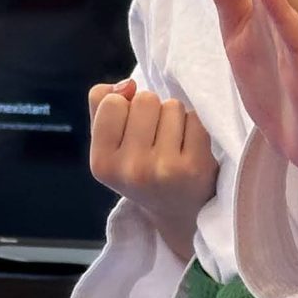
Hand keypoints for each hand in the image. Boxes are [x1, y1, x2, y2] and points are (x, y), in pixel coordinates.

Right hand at [89, 79, 218, 258]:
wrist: (178, 212)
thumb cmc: (140, 168)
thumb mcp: (108, 143)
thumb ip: (101, 104)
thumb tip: (127, 85)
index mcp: (102, 163)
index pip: (112, 102)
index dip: (125, 108)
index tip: (131, 132)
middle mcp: (131, 169)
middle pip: (144, 100)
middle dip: (152, 111)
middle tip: (155, 139)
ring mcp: (164, 169)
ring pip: (171, 106)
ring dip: (174, 118)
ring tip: (173, 145)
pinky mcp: (195, 167)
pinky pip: (195, 118)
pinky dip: (194, 127)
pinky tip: (190, 149)